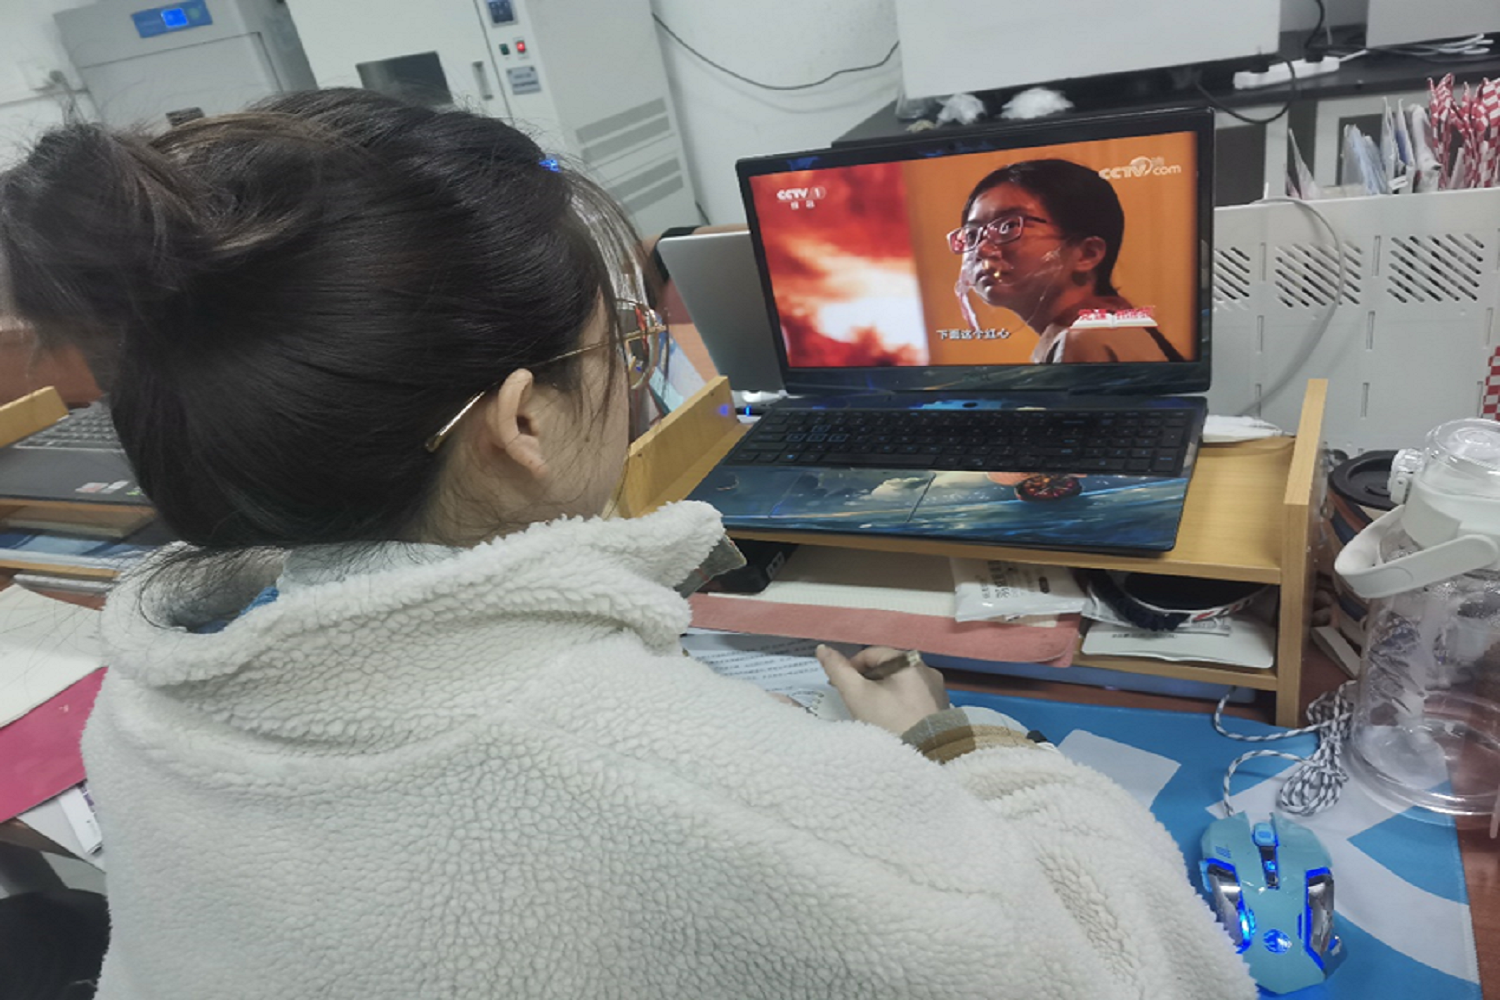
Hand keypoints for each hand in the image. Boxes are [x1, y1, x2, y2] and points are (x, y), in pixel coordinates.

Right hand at [815, 645, 949, 735]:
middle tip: (854, 699)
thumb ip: (838, 670)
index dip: (851, 667)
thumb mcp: (857, 695)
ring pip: (901, 683)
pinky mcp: (940, 707)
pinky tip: (891, 719)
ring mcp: (936, 689)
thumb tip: (822, 648)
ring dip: (883, 691)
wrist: (925, 755)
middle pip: (887, 667)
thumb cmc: (888, 721)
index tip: (842, 685)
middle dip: (867, 680)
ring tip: (871, 711)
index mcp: (909, 661)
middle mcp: (927, 670)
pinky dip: (899, 702)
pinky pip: (913, 696)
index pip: (872, 654)